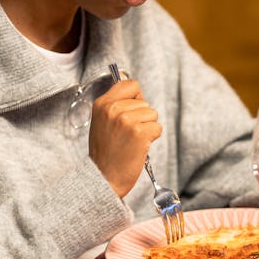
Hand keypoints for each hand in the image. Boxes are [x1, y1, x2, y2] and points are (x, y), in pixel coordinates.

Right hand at [88, 78, 161, 197]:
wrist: (103, 178)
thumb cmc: (105, 153)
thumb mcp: (101, 121)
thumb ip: (115, 102)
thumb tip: (128, 79)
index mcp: (102, 103)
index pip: (130, 84)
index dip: (135, 98)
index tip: (131, 111)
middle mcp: (113, 109)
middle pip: (144, 102)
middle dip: (141, 117)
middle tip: (127, 135)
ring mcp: (126, 120)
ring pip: (152, 114)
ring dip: (147, 128)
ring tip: (131, 141)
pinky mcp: (139, 133)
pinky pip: (157, 128)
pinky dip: (152, 138)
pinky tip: (138, 147)